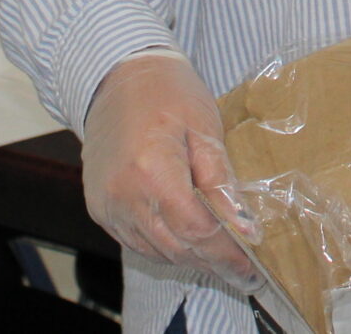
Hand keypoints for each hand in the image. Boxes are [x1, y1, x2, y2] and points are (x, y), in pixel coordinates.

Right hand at [81, 53, 260, 287]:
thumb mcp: (205, 127)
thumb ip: (221, 181)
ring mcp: (107, 204)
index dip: (227, 254)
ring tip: (221, 261)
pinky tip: (186, 242)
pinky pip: (134, 241)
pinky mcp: (99, 207)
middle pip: (176, 247)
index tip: (252, 269)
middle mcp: (124, 195)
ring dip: (189, 258)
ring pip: (155, 250)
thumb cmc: (167, 92)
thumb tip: (245, 226)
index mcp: (153, 171)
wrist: (116, 77)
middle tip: (244, 274)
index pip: (197, 230)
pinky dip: (163, 247)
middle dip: (212, 264)